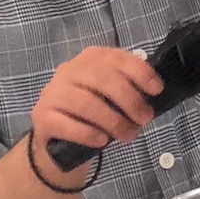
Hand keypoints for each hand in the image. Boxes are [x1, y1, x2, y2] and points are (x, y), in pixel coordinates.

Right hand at [30, 46, 164, 171]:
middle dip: (129, 99)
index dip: (139, 71)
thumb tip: (153, 98)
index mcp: (90, 60)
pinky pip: (67, 124)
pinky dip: (89, 133)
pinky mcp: (42, 117)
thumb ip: (129, 91)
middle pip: (101, 78)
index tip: (157, 90)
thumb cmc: (93, 113)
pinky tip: (102, 141)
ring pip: (85, 102)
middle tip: (145, 119)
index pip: (115, 57)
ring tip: (129, 135)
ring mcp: (52, 93)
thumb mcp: (112, 98)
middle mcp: (68, 71)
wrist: (58, 140)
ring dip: (114, 121)